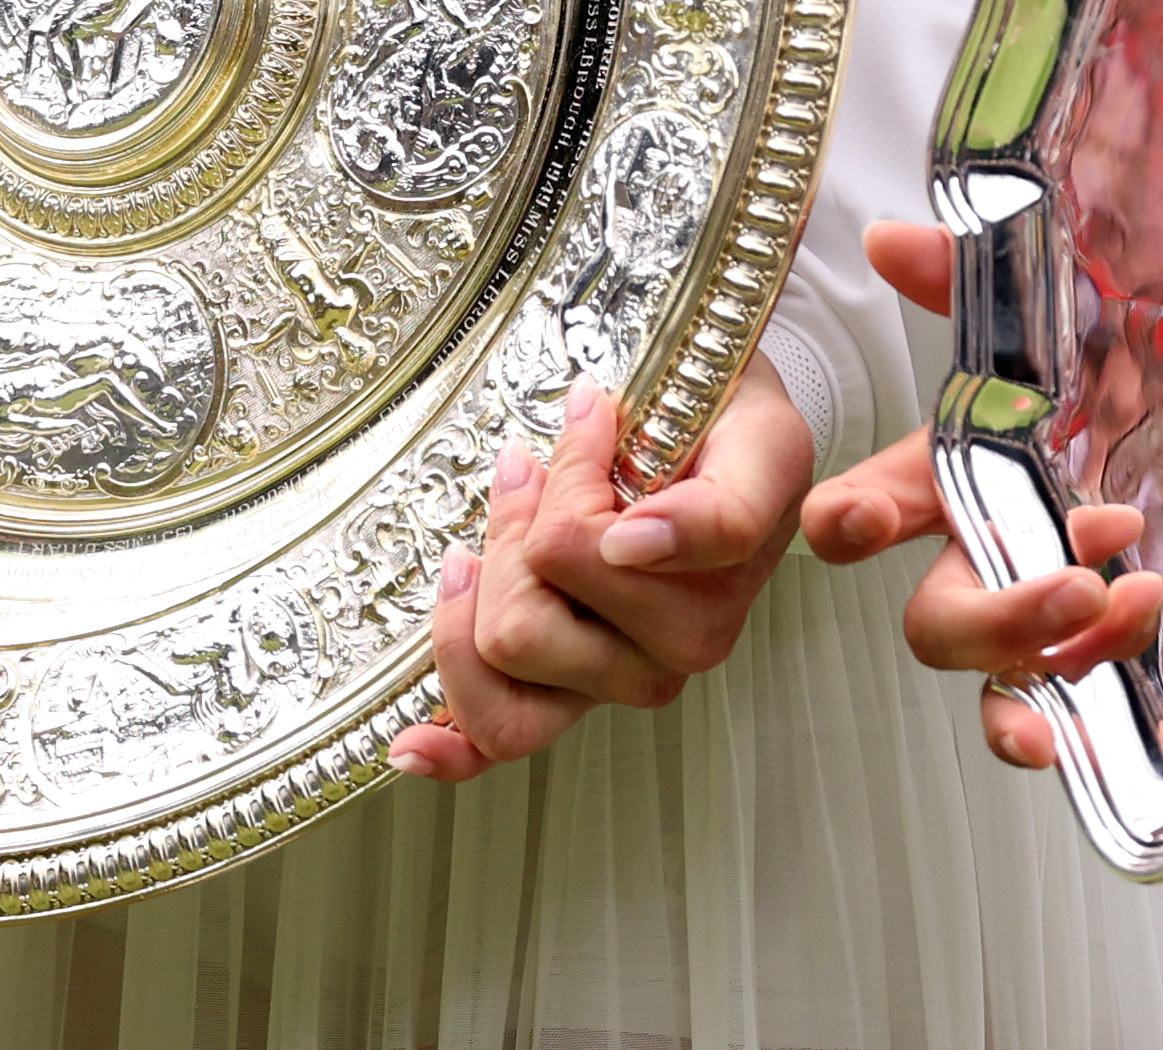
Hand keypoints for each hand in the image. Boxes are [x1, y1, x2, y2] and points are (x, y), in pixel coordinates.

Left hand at [395, 364, 815, 777]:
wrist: (730, 441)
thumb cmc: (726, 419)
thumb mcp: (748, 416)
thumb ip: (719, 500)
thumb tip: (629, 543)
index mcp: (727, 562)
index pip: (630, 549)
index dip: (593, 503)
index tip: (592, 428)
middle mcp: (687, 636)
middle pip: (538, 609)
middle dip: (519, 526)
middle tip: (539, 470)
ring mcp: (629, 672)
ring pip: (509, 647)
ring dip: (485, 578)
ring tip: (507, 520)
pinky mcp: (579, 690)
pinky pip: (506, 735)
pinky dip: (455, 747)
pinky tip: (414, 743)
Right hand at [802, 220, 1162, 772]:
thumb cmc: (1115, 368)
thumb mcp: (1055, 312)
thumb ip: (966, 280)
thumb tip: (888, 236)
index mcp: (952, 477)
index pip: (865, 509)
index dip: (847, 521)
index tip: (857, 524)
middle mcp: (986, 559)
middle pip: (942, 623)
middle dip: (997, 619)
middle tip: (1078, 585)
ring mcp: (1046, 623)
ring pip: (1010, 687)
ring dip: (1056, 678)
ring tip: (1134, 616)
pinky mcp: (1113, 665)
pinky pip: (1104, 729)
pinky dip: (1137, 751)